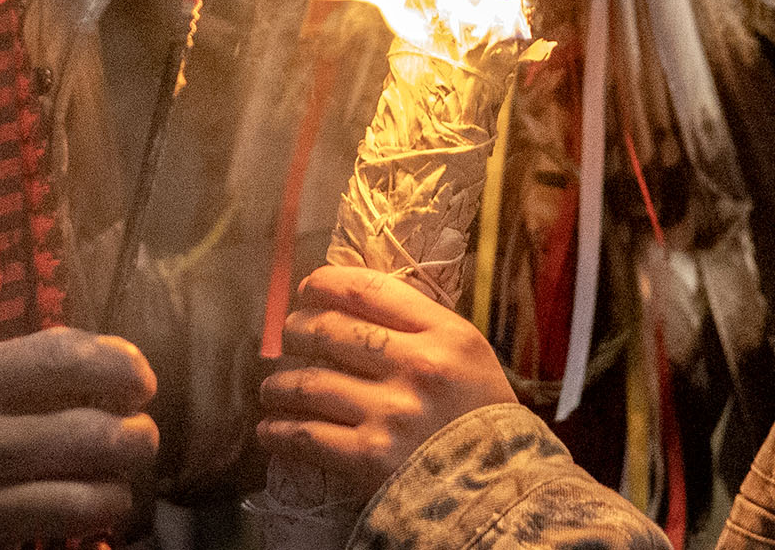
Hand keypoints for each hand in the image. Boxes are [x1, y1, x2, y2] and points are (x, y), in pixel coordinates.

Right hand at [0, 327, 157, 548]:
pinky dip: (81, 526)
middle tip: (142, 431)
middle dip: (134, 435)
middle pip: (86, 435)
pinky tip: (87, 512)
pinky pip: (48, 537)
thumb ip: (6, 367)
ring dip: (118, 489)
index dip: (116, 363)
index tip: (141, 376)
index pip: (59, 359)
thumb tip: (91, 362)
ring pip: (80, 501)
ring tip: (121, 480)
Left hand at [253, 267, 516, 501]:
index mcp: (444, 333)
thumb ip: (419, 326)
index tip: (308, 289)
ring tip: (273, 388)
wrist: (503, 491)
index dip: (325, 283)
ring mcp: (391, 413)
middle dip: (296, 331)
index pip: (368, 289)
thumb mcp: (467, 355)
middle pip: (330, 330)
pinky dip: (279, 430)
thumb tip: (352, 302)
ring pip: (310, 382)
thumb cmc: (481, 418)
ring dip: (280, 384)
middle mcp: (416, 366)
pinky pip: (307, 435)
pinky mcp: (370, 457)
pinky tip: (270, 429)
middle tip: (287, 337)